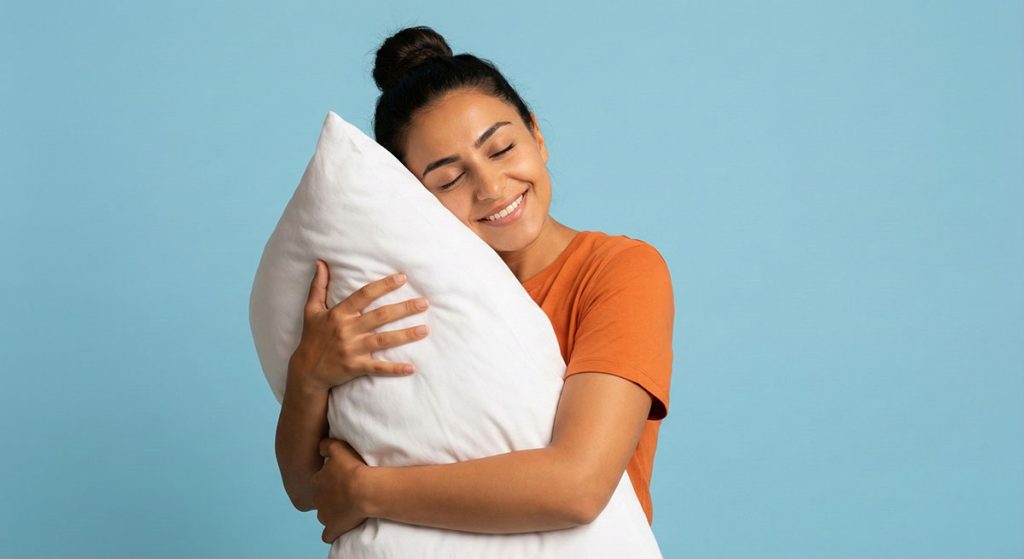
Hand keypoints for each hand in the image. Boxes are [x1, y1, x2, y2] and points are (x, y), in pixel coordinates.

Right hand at [290, 259, 430, 390]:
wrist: (306, 370)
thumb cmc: (312, 337)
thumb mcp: (311, 310)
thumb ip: (318, 286)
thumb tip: (320, 262)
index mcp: (339, 314)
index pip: (364, 295)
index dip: (384, 285)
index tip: (403, 278)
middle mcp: (347, 330)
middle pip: (380, 316)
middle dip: (404, 308)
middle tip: (425, 303)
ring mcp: (352, 349)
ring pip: (384, 340)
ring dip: (406, 335)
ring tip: (425, 329)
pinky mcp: (355, 367)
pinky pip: (378, 368)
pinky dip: (395, 369)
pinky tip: (412, 367)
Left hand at [313, 438, 369, 542]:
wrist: (364, 489)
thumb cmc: (354, 468)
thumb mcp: (338, 448)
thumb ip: (326, 445)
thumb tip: (320, 446)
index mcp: (317, 481)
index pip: (318, 482)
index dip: (329, 481)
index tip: (341, 480)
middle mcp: (317, 498)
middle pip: (320, 498)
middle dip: (330, 497)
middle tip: (346, 494)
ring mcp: (324, 514)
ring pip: (324, 515)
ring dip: (332, 513)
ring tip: (347, 509)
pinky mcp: (332, 528)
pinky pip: (328, 535)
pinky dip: (332, 532)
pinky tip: (340, 528)